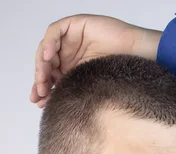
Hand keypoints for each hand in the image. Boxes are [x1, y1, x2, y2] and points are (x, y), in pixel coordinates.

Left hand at [31, 14, 162, 107]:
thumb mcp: (87, 86)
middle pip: (46, 63)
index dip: (42, 88)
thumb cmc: (119, 73)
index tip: (38, 102)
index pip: (49, 77)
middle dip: (40, 78)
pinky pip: (54, 32)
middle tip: (41, 92)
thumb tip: (46, 106)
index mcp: (70, 68)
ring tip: (43, 78)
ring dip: (42, 63)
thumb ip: (68, 91)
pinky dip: (49, 43)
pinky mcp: (74, 25)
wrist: (136, 57)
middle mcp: (68, 53)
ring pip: (47, 48)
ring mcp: (70, 39)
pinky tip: (49, 58)